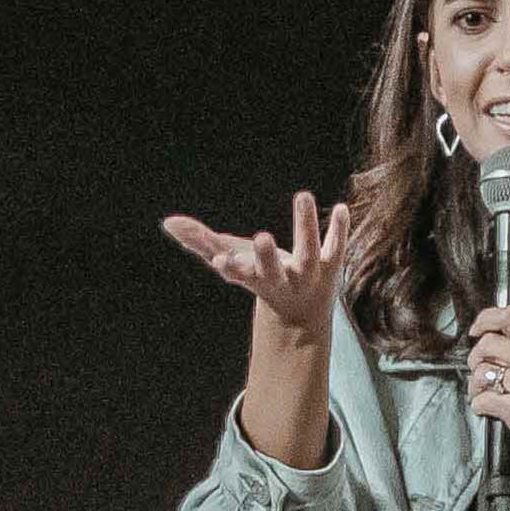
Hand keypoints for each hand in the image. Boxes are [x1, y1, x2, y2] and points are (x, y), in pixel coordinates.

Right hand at [160, 194, 360, 343]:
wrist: (300, 315)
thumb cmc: (257, 277)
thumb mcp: (229, 260)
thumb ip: (199, 241)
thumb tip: (168, 223)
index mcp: (252, 278)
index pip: (237, 274)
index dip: (229, 267)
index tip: (219, 261)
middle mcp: (280, 279)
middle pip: (271, 270)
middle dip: (266, 256)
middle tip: (262, 238)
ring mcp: (307, 273)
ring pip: (308, 252)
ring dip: (305, 225)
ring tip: (302, 195)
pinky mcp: (331, 265)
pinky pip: (336, 246)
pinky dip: (339, 228)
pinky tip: (342, 207)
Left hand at [461, 307, 509, 510]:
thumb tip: (494, 335)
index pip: (509, 315)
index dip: (485, 320)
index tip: (476, 332)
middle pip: (487, 343)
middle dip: (475, 361)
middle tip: (482, 376)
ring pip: (479, 372)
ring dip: (475, 387)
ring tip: (488, 397)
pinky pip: (480, 400)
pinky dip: (480, 407)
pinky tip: (493, 412)